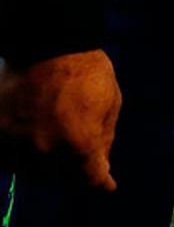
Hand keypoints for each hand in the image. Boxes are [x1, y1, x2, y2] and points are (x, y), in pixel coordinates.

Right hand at [0, 50, 119, 189]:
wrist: (46, 43)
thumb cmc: (86, 72)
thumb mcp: (110, 104)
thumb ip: (104, 141)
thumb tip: (101, 168)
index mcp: (78, 145)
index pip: (90, 181)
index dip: (100, 182)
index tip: (106, 183)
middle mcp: (44, 152)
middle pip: (60, 180)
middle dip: (74, 172)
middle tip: (80, 158)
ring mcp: (14, 146)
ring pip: (32, 172)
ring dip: (46, 163)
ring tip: (56, 139)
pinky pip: (9, 158)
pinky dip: (22, 152)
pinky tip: (34, 137)